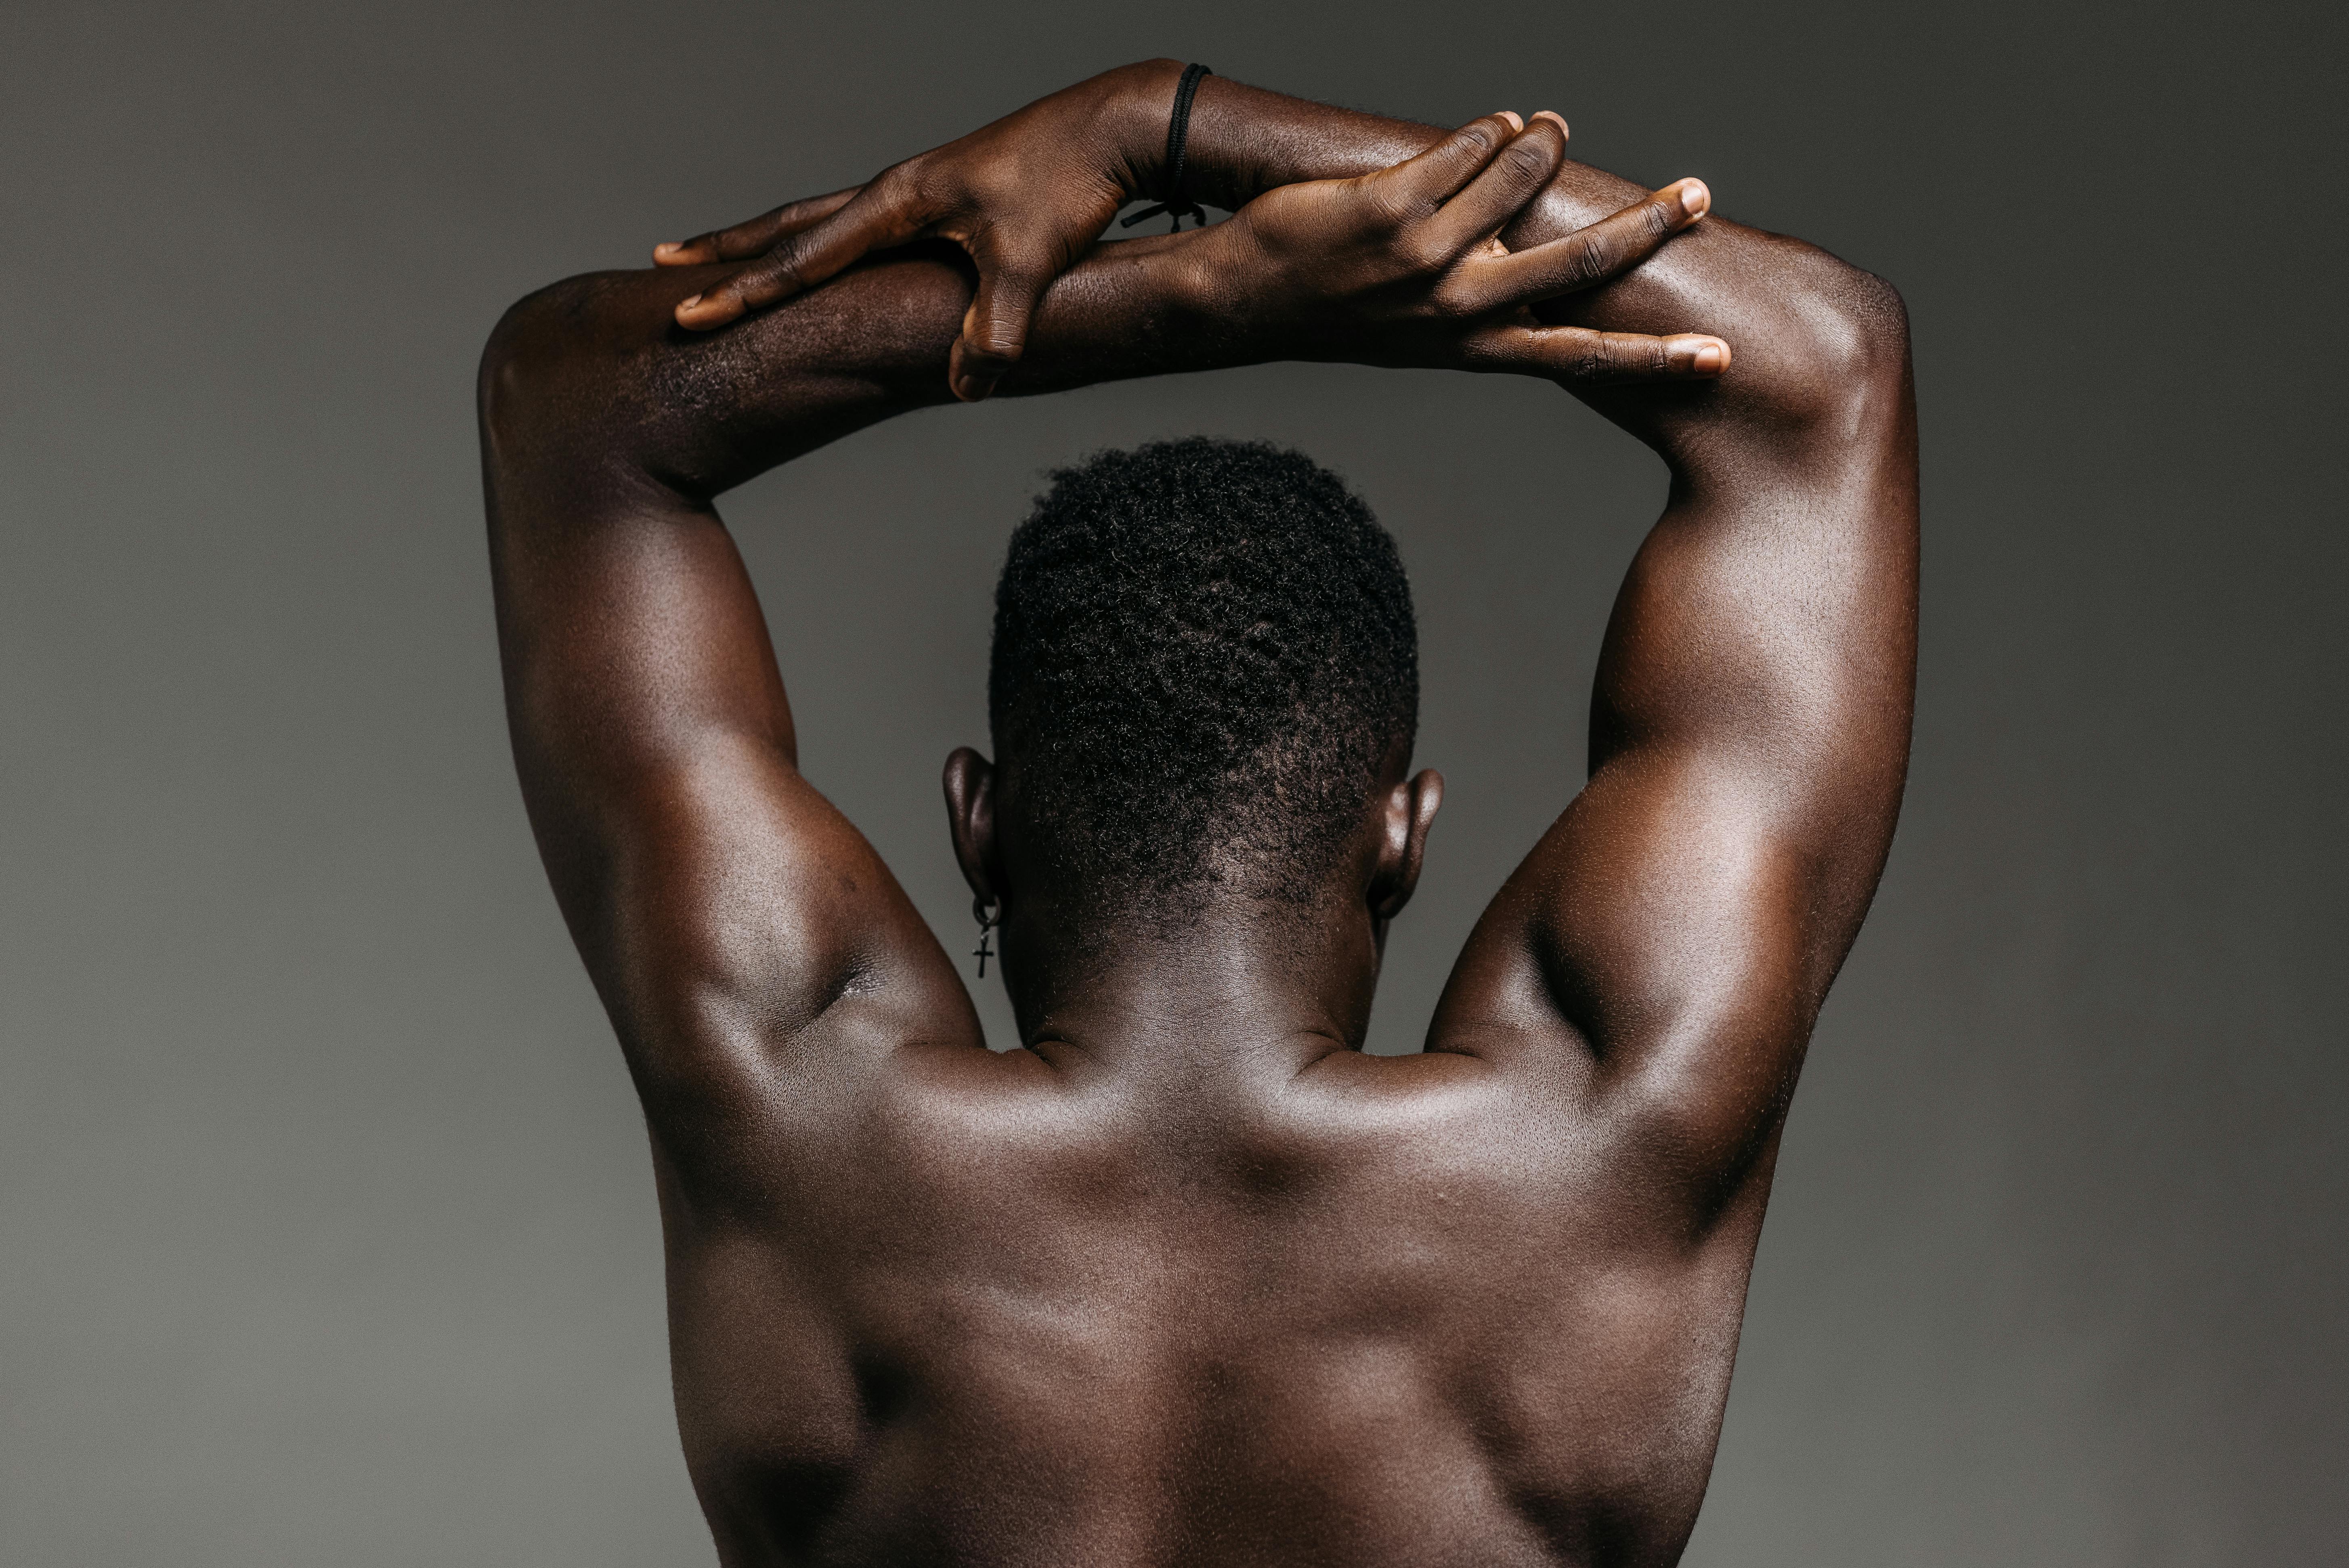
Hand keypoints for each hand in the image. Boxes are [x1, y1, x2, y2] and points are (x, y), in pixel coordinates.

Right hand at [656, 60, 1188, 400]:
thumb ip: (996, 331)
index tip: (692, 313)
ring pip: (823, 217)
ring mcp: (919, 189)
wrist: (1113, 127)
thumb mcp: (1030, 264)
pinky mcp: (945, 196)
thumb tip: (969, 387)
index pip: (804, 256)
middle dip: (729, 249)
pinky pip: (862, 223)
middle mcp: (898, 188)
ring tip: (728, 256)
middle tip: (668, 263)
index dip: (746, 292)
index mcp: (900, 201)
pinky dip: (825, 240)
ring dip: (771, 238)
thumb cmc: (1070, 185)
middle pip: (791, 223)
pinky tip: (827, 256)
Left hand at [1187, 111, 1727, 383]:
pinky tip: (1495, 124)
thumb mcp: (1421, 335)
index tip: (1716, 360)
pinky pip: (1459, 154)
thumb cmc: (1339, 315)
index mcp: (1472, 348)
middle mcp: (1456, 310)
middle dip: (1644, 227)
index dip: (1653, 359)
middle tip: (1695, 195)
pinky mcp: (1388, 209)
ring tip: (1551, 129)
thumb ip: (1484, 315)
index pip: (1579, 357)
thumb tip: (1544, 286)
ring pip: (1518, 186)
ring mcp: (1423, 259)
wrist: (1246, 302)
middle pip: (1575, 267)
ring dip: (1545, 147)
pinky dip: (1486, 131)